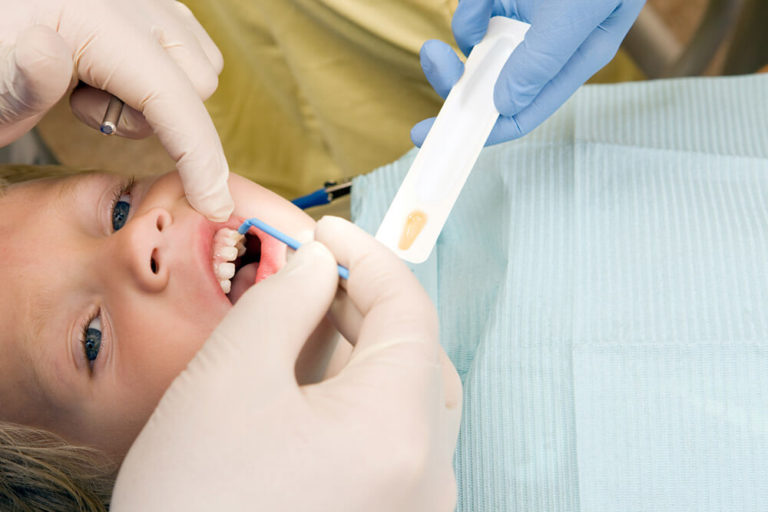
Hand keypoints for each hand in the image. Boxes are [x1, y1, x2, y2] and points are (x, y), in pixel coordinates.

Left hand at [0, 0, 232, 220]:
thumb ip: (21, 80)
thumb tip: (48, 51)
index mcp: (93, 15)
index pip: (172, 97)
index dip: (200, 160)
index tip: (214, 208)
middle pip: (197, 83)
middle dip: (158, 118)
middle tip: (83, 109)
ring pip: (201, 64)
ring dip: (162, 96)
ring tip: (92, 87)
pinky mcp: (146, 1)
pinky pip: (190, 43)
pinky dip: (167, 74)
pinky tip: (113, 72)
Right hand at [111, 216, 461, 510]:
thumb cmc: (195, 503)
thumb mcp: (230, 379)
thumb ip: (285, 303)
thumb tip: (318, 264)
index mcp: (399, 432)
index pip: (410, 312)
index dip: (370, 258)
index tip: (329, 232)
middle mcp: (427, 474)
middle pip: (416, 355)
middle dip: (366, 304)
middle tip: (313, 274)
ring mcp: (415, 504)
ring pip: (405, 396)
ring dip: (361, 348)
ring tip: (303, 324)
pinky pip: (392, 437)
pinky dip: (358, 395)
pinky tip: (310, 382)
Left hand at [412, 0, 644, 145]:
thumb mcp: (578, 14)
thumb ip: (543, 59)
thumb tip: (504, 105)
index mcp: (571, 62)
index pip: (523, 111)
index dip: (482, 128)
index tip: (439, 132)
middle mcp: (546, 45)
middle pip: (491, 81)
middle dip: (458, 75)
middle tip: (434, 57)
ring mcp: (527, 17)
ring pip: (479, 41)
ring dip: (468, 24)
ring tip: (482, 0)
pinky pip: (480, 8)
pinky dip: (475, 2)